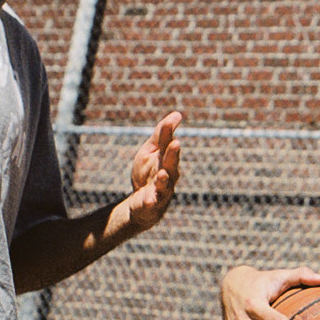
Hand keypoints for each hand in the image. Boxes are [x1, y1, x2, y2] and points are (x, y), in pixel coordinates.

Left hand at [124, 111, 183, 233]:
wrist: (142, 203)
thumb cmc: (149, 173)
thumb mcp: (152, 151)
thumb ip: (162, 135)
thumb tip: (177, 114)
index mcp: (168, 160)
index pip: (169, 145)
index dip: (170, 133)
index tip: (174, 119)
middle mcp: (169, 176)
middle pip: (172, 164)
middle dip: (173, 155)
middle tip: (175, 143)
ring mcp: (161, 191)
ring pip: (164, 185)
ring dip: (163, 179)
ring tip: (162, 173)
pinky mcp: (151, 204)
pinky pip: (151, 204)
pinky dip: (150, 202)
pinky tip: (148, 200)